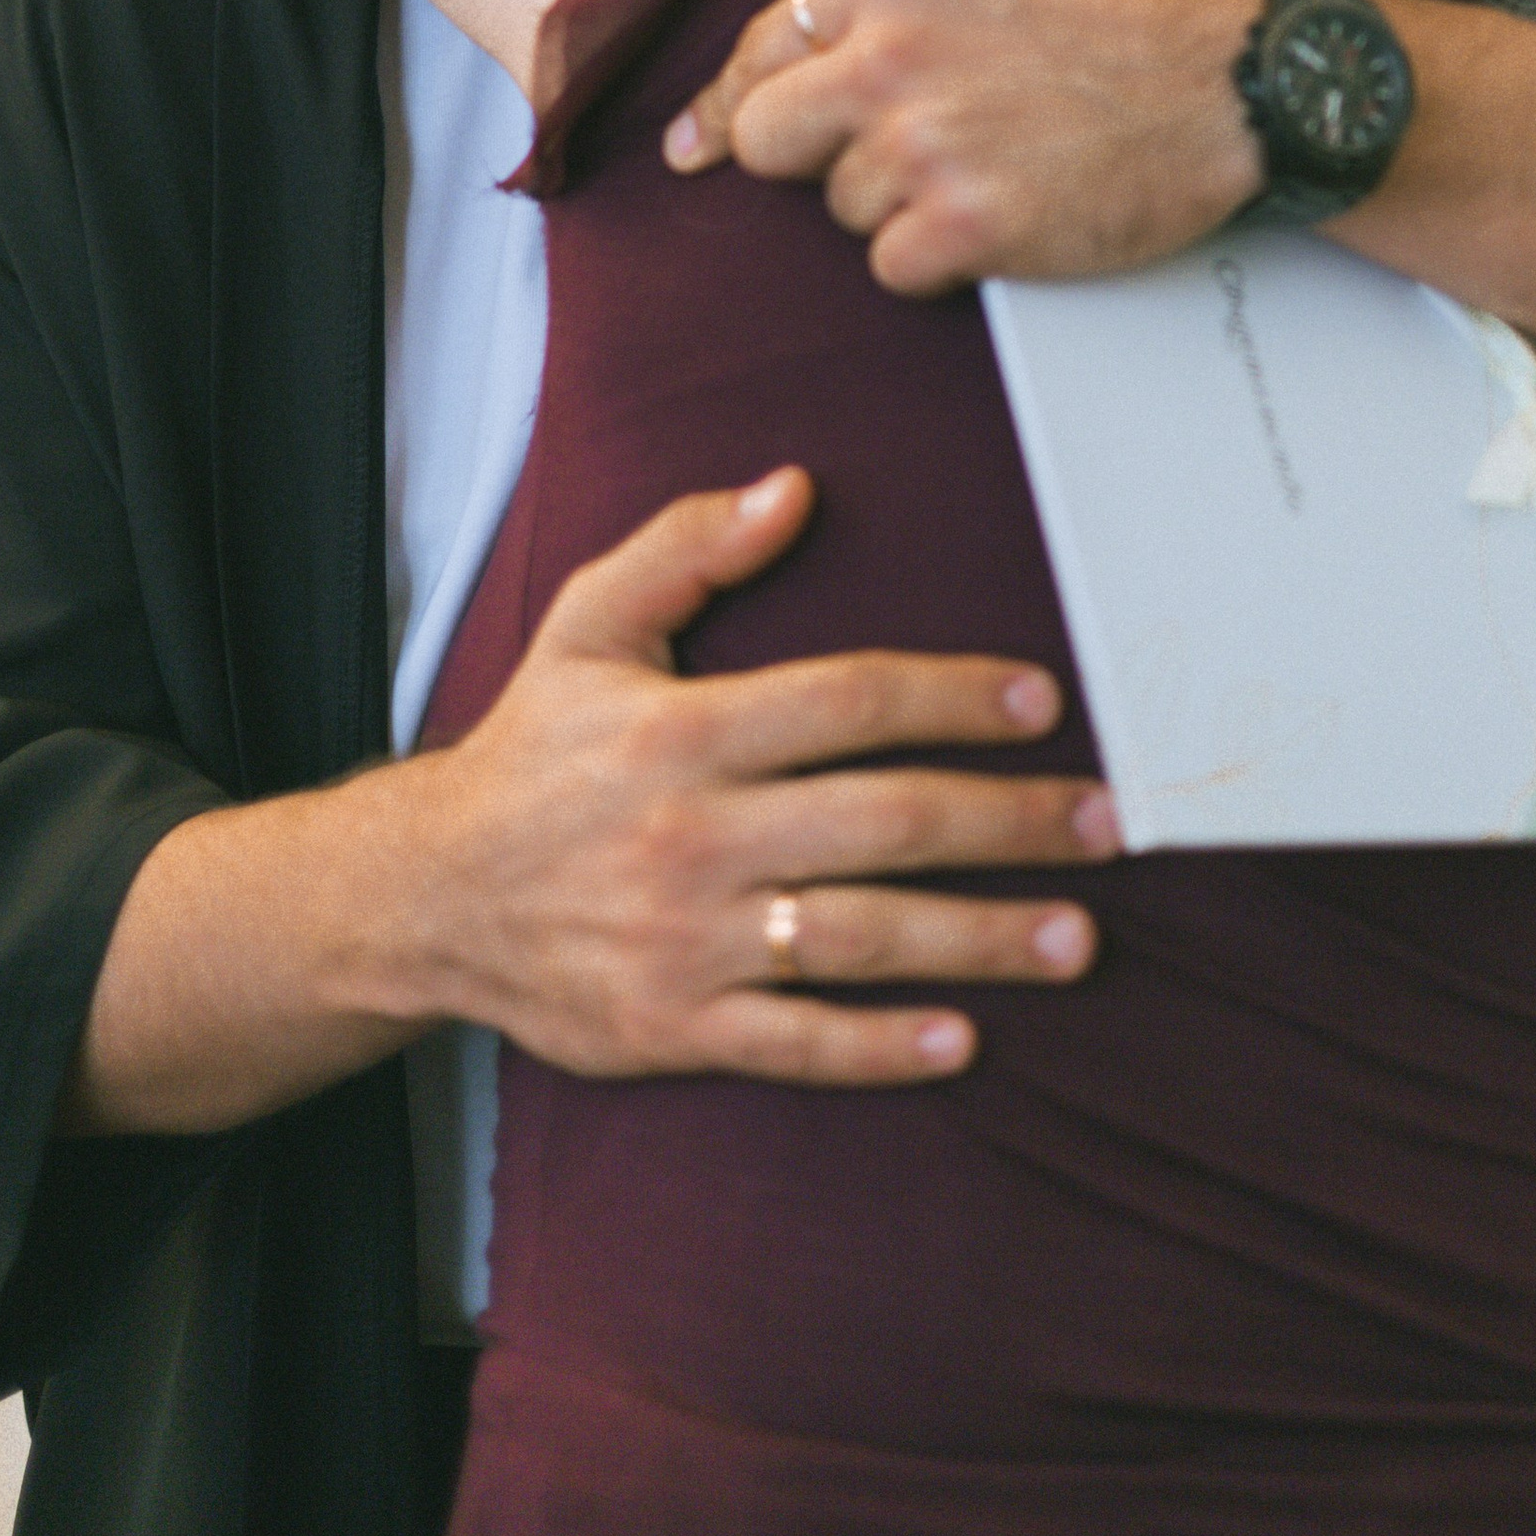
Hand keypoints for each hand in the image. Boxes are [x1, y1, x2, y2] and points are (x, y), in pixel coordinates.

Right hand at [402, 465, 1117, 1084]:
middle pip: (884, 821)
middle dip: (1008, 822)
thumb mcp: (591, 624)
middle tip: (1107, 824)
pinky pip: (796, 1041)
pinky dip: (882, 1047)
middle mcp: (691, 833)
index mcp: (682, 729)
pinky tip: (964, 1037)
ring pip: (860, 938)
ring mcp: (684, 939)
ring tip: (1076, 937)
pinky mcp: (673, 1027)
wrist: (428, 894)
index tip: (1043, 701)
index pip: (850, 701)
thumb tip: (791, 488)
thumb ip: (689, 546)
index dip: (955, 696)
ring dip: (979, 940)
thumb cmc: (534, 751)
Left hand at [665, 0, 1264, 290]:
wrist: (1232, 78)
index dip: (730, 99)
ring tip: (982, 161)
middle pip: (766, 137)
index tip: (699, 142)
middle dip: (807, 150)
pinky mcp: (966, 229)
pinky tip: (991, 215)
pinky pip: (892, 268)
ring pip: (840, 207)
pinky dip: (932, 256)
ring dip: (894, 199)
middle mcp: (886, 58)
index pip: (761, 48)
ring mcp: (923, 149)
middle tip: (871, 150)